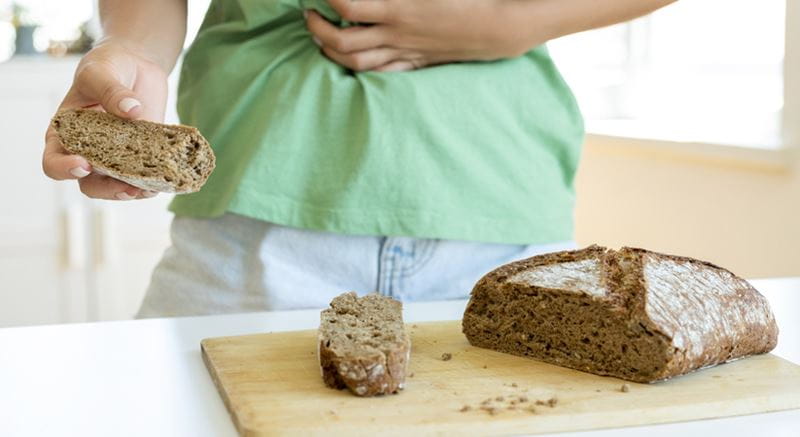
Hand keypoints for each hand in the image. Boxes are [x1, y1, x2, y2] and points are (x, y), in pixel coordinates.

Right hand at [42, 38, 168, 199]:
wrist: (136, 65)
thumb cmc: (107, 66)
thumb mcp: (101, 71)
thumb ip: (111, 90)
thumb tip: (131, 110)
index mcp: (65, 134)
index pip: (54, 161)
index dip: (64, 169)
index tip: (83, 164)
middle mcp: (88, 151)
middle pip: (89, 184)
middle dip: (106, 190)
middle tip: (125, 187)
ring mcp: (117, 157)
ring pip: (118, 187)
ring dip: (133, 192)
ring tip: (148, 190)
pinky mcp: (142, 156)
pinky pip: (144, 178)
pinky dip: (154, 183)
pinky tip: (164, 182)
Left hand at [305, 0, 529, 71]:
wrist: (497, 26)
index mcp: (398, 8)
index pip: (347, 5)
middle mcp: (396, 34)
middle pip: (342, 41)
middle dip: (317, 29)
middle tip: (309, 15)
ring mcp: (404, 52)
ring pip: (355, 62)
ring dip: (331, 52)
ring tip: (322, 37)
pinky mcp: (414, 62)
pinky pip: (379, 72)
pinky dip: (358, 67)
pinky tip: (349, 58)